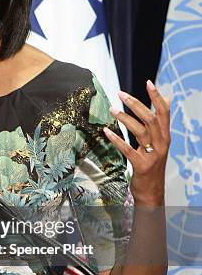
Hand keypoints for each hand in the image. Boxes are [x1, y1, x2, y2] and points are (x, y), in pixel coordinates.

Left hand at [103, 80, 169, 206]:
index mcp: (165, 136)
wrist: (152, 192)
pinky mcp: (141, 165)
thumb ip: (160, 123)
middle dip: (136, 104)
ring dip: (125, 118)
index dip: (157, 97)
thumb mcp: (159, 142)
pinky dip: (116, 139)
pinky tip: (106, 131)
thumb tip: (167, 99)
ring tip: (111, 110)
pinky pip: (128, 149)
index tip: (149, 83)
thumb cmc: (152, 164)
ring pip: (140, 131)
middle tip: (120, 94)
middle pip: (151, 118)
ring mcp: (152, 155)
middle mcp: (161, 143)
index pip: (164, 112)